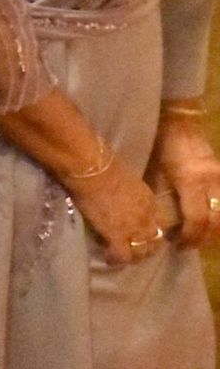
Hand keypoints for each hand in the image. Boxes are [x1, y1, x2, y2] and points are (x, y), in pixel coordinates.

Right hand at [70, 154, 164, 267]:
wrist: (94, 170)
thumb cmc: (106, 168)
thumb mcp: (129, 183)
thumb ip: (132, 197)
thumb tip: (123, 205)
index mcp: (151, 202)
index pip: (159, 225)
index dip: (151, 234)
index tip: (142, 237)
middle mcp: (147, 218)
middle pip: (154, 243)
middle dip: (144, 250)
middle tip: (131, 251)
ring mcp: (134, 229)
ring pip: (140, 253)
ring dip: (131, 257)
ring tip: (119, 256)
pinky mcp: (117, 236)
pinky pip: (121, 256)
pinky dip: (115, 259)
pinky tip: (107, 257)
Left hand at [146, 110, 219, 249]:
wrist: (179, 124)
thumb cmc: (161, 149)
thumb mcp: (155, 175)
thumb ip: (160, 201)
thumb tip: (159, 227)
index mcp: (191, 181)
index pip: (197, 219)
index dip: (190, 237)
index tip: (178, 244)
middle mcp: (211, 180)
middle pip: (217, 221)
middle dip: (203, 238)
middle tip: (189, 244)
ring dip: (215, 230)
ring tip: (200, 235)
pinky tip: (210, 222)